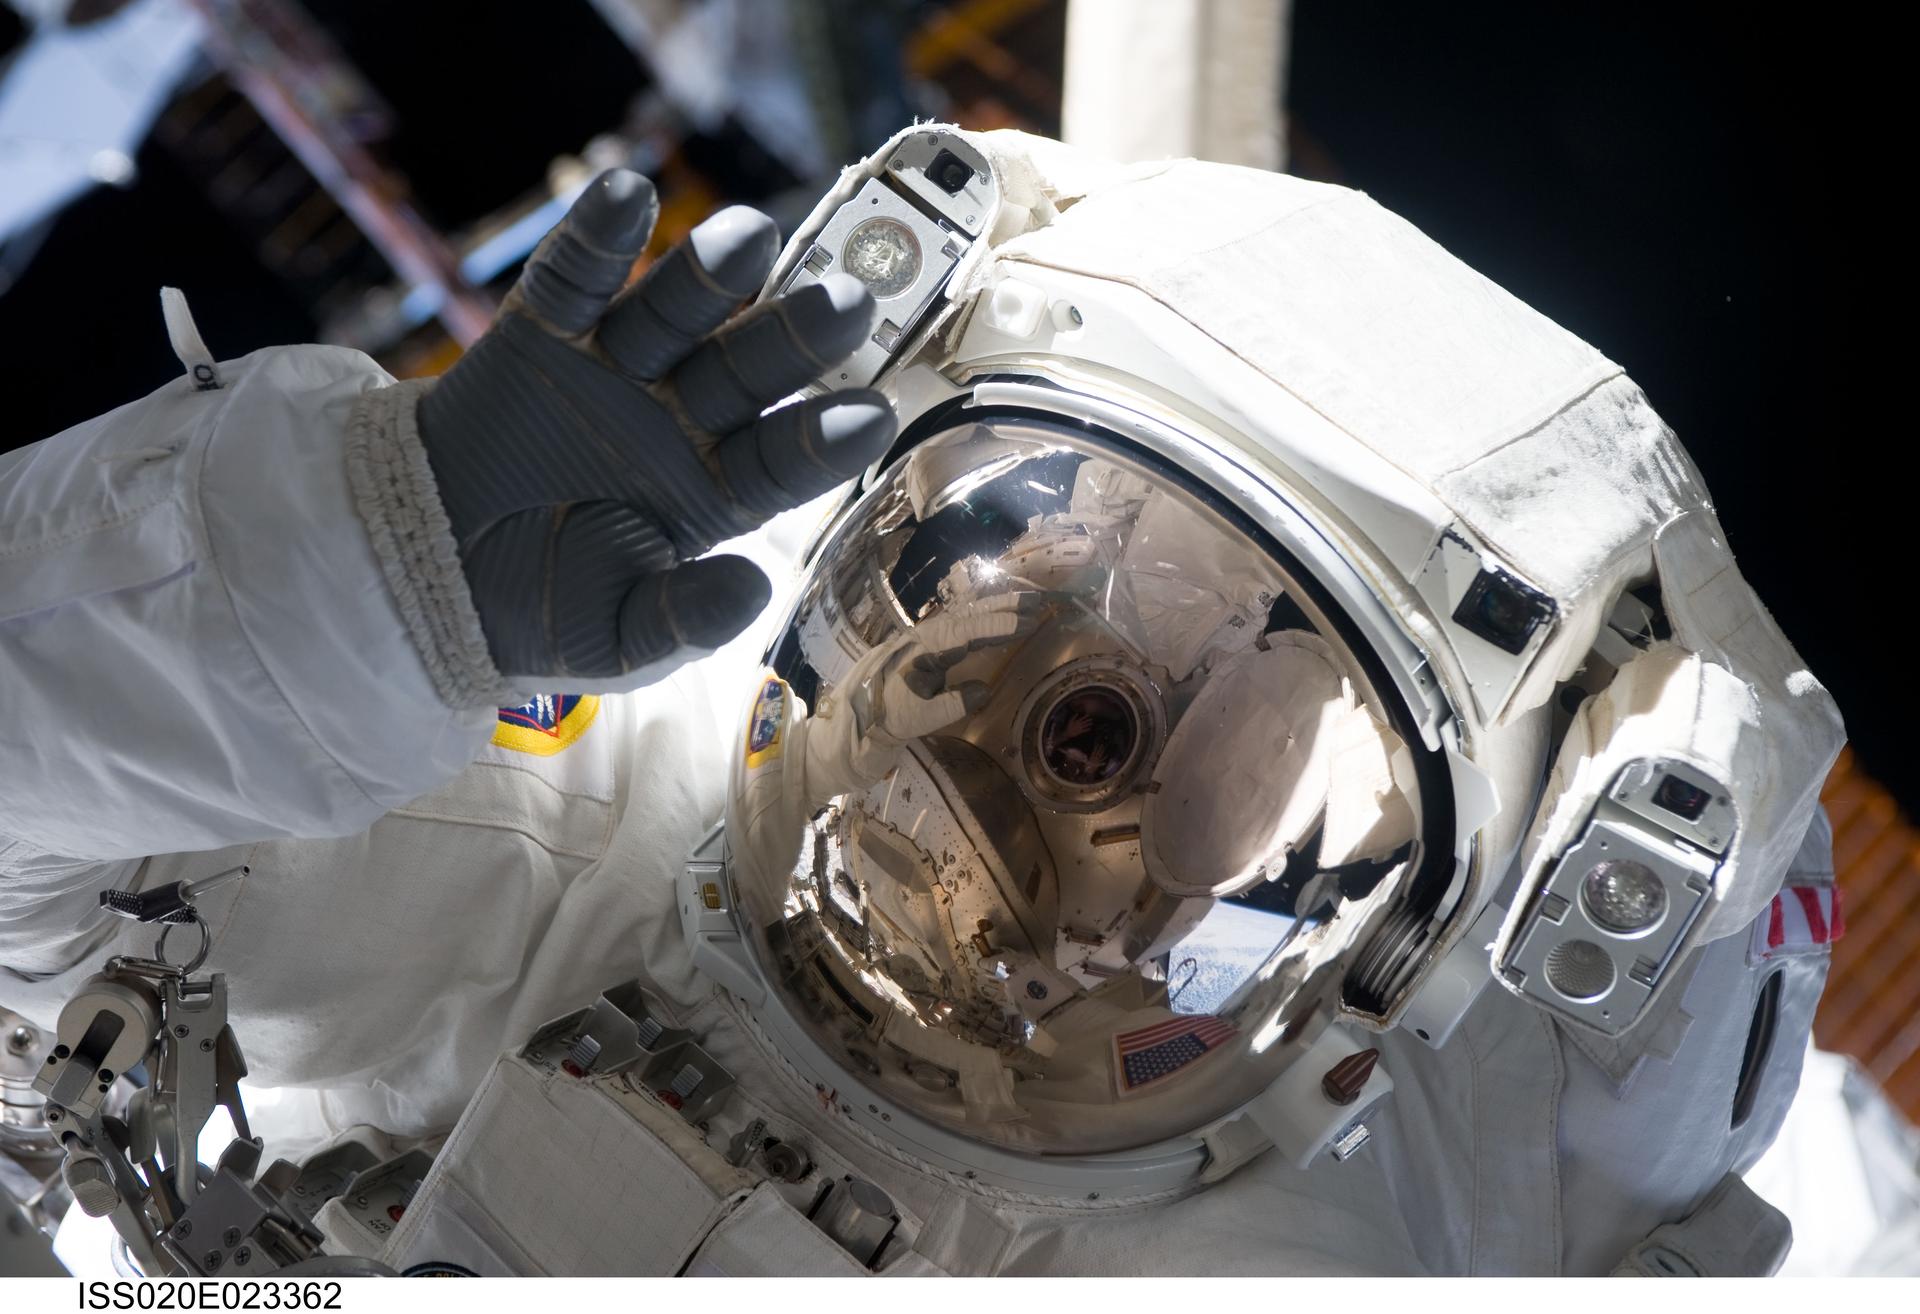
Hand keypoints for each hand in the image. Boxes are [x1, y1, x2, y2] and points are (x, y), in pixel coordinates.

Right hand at [416, 169, 895, 682]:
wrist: (425, 570)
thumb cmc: (538, 609)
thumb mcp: (612, 638)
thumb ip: (681, 619)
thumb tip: (753, 589)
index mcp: (714, 493)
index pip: (779, 463)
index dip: (821, 440)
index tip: (868, 417)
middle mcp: (681, 418)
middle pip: (747, 370)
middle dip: (793, 336)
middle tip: (845, 299)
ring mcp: (617, 368)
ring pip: (675, 313)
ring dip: (710, 274)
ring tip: (748, 236)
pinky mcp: (544, 330)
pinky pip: (575, 280)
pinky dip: (597, 239)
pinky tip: (627, 196)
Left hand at [805, 593, 1043, 794]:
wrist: (843, 733)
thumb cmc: (878, 725)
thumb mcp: (914, 720)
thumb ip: (949, 704)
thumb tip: (985, 689)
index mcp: (917, 651)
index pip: (962, 632)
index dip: (995, 626)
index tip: (1025, 622)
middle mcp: (921, 641)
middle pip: (966, 616)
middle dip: (1002, 608)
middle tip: (1038, 602)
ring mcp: (923, 647)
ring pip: (963, 622)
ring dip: (994, 614)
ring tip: (1026, 608)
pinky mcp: (924, 658)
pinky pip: (958, 635)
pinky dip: (982, 629)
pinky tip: (996, 631)